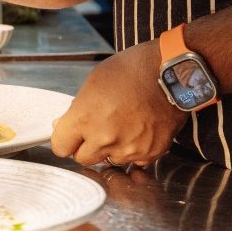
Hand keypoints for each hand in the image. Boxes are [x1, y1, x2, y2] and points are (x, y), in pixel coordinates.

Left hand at [51, 40, 186, 167]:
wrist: (171, 73)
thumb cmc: (132, 70)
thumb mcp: (94, 81)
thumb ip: (78, 109)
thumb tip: (63, 125)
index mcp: (85, 118)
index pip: (60, 146)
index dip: (66, 139)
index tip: (72, 134)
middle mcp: (104, 139)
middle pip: (83, 158)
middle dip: (87, 146)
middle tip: (98, 128)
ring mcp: (128, 149)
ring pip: (109, 160)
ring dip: (112, 149)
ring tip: (123, 125)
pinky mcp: (149, 153)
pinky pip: (134, 160)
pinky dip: (134, 150)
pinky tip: (139, 130)